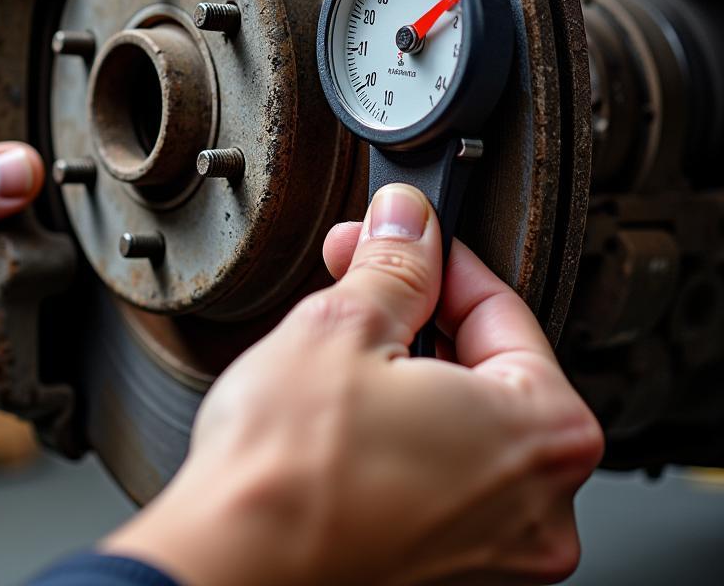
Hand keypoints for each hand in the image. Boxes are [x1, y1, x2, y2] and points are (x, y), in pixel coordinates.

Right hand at [105, 184, 602, 585]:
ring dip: (404, 371)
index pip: (501, 308)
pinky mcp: (445, 573)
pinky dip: (400, 434)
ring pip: (457, 422)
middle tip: (356, 280)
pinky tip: (343, 417)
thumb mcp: (345, 326)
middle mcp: (539, 505)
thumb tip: (409, 222)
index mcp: (542, 433)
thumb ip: (395, 262)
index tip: (400, 238)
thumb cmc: (290, 475)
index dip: (436, 261)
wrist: (231, 570)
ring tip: (338, 351)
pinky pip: (437, 476)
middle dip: (414, 312)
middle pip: (483, 367)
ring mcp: (494, 551)